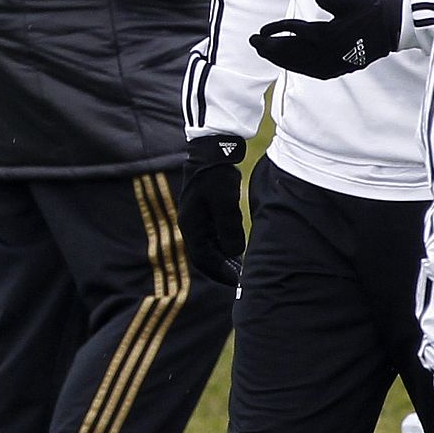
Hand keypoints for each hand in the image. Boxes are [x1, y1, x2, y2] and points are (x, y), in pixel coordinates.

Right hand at [177, 134, 245, 286]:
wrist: (211, 150)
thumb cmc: (216, 175)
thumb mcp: (225, 202)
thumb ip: (229, 229)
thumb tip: (234, 252)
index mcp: (191, 224)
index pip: (203, 259)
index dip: (220, 273)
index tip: (237, 282)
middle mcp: (191, 224)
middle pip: (204, 255)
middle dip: (221, 269)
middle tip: (241, 280)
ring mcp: (197, 217)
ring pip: (209, 246)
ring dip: (223, 259)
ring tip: (242, 268)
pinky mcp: (204, 211)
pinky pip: (212, 236)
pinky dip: (224, 246)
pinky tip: (238, 250)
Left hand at [249, 0, 401, 78]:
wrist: (398, 26)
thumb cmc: (373, 8)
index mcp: (327, 34)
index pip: (293, 33)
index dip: (274, 31)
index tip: (261, 32)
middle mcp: (329, 52)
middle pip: (292, 53)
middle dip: (270, 49)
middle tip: (253, 44)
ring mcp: (337, 62)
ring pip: (302, 65)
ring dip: (282, 60)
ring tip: (266, 54)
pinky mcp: (344, 67)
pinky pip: (316, 72)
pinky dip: (301, 69)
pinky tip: (293, 66)